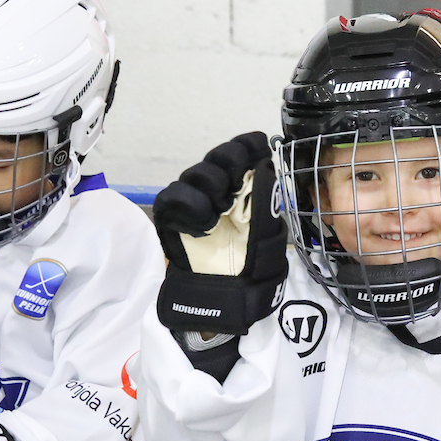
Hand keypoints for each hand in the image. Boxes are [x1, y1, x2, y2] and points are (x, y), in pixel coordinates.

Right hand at [153, 131, 288, 334]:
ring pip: (197, 172)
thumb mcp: (269, 231)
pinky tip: (205, 227)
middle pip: (219, 154)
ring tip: (221, 215)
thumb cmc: (253, 263)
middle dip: (231, 165)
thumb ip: (266, 198)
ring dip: (214, 191)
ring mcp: (193, 197)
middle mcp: (217, 185)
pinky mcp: (171, 213)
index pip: (242, 148)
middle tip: (237, 190)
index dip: (246, 146)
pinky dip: (194, 209)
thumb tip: (264, 164)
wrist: (227, 294)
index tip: (256, 151)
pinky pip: (176, 195)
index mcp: (244, 184)